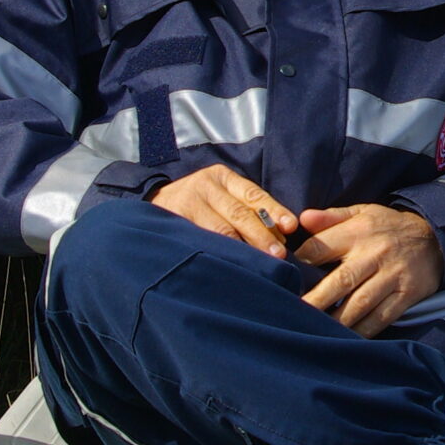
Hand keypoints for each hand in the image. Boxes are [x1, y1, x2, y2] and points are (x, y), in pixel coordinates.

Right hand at [151, 164, 300, 257]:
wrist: (154, 204)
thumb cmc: (201, 204)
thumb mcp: (223, 196)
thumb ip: (248, 209)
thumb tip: (282, 234)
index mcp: (222, 177)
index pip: (253, 194)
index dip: (273, 211)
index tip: (290, 227)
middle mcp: (204, 187)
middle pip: (238, 213)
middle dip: (261, 236)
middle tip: (279, 255)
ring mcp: (187, 205)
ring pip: (220, 230)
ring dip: (242, 249)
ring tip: (260, 266)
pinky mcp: (173, 223)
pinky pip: (200, 241)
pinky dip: (218, 254)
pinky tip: (231, 267)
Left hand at [293, 204, 442, 336]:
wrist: (437, 238)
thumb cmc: (388, 227)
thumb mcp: (363, 213)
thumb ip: (331, 217)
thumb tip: (301, 219)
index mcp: (359, 231)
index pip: (322, 247)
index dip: (301, 262)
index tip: (283, 278)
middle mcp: (375, 254)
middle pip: (341, 280)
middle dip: (315, 300)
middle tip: (292, 314)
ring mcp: (393, 276)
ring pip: (360, 303)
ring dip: (337, 320)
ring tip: (314, 332)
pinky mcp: (407, 295)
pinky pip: (382, 317)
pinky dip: (363, 330)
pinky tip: (346, 340)